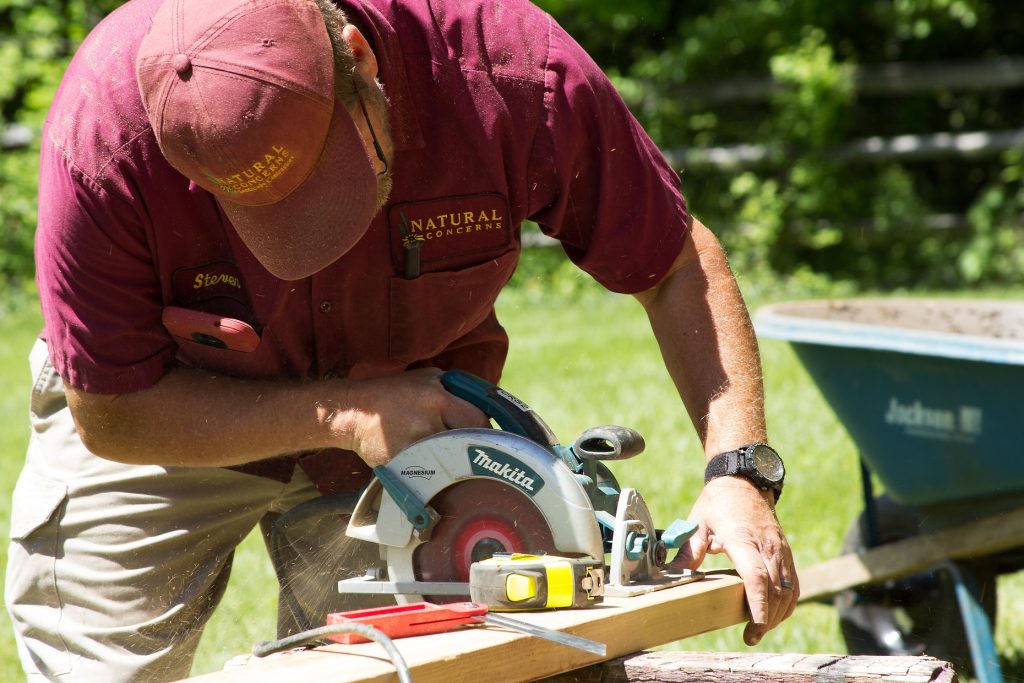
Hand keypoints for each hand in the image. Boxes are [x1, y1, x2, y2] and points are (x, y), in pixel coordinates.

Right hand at [323, 367, 489, 467]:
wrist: (353, 412)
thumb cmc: (393, 392)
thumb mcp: (427, 378)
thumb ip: (455, 390)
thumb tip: (484, 408)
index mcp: (437, 397)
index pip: (477, 418)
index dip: (483, 428)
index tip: (482, 434)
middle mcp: (427, 421)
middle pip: (467, 442)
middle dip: (471, 446)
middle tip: (471, 450)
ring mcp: (414, 446)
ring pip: (450, 460)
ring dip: (453, 460)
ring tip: (448, 456)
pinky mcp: (402, 465)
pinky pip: (429, 472)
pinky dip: (433, 471)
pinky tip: (428, 464)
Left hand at [670, 476, 798, 645]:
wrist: (743, 481)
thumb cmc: (717, 503)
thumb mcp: (697, 523)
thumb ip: (688, 551)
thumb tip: (673, 575)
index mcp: (743, 538)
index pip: (756, 576)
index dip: (757, 604)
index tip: (752, 626)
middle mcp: (766, 545)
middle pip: (775, 590)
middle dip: (766, 618)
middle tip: (750, 637)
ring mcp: (779, 549)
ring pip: (788, 589)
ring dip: (777, 614)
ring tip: (759, 630)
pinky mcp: (785, 552)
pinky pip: (793, 583)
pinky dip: (787, 602)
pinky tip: (774, 615)